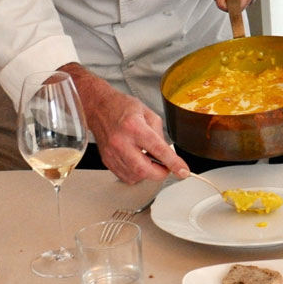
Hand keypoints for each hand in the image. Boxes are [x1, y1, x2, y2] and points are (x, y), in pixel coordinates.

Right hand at [57, 63, 189, 183]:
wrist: (99, 107)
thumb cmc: (123, 107)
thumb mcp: (149, 114)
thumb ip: (160, 135)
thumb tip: (168, 155)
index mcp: (134, 127)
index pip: (157, 149)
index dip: (173, 163)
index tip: (183, 171)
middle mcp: (121, 142)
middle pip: (144, 170)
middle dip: (160, 173)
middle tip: (166, 166)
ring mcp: (112, 153)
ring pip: (135, 176)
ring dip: (148, 173)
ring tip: (149, 159)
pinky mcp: (107, 160)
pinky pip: (125, 176)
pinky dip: (136, 174)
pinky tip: (138, 161)